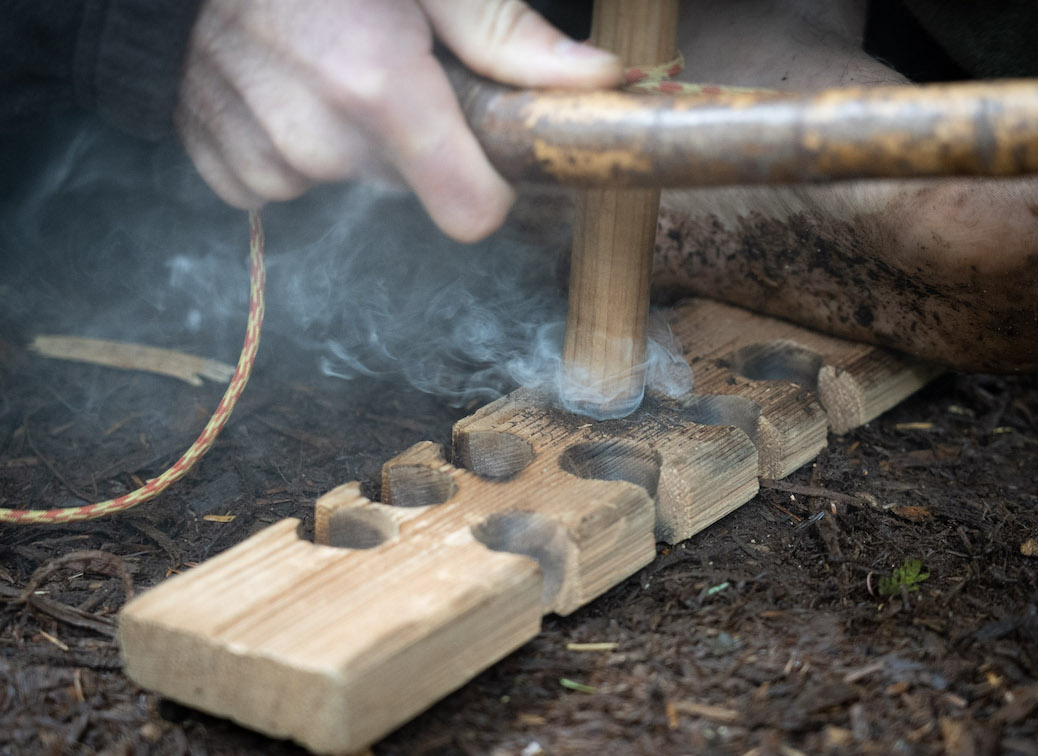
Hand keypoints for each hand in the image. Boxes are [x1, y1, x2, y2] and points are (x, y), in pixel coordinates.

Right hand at [176, 0, 621, 240]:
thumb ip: (506, 35)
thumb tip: (597, 79)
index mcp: (379, 90)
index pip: (470, 213)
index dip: (489, 187)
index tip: (482, 149)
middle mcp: (317, 138)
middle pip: (409, 187)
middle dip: (413, 140)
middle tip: (385, 61)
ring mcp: (259, 152)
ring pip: (342, 180)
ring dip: (343, 136)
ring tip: (321, 59)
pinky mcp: (216, 157)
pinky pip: (278, 182)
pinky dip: (286, 144)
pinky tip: (278, 85)